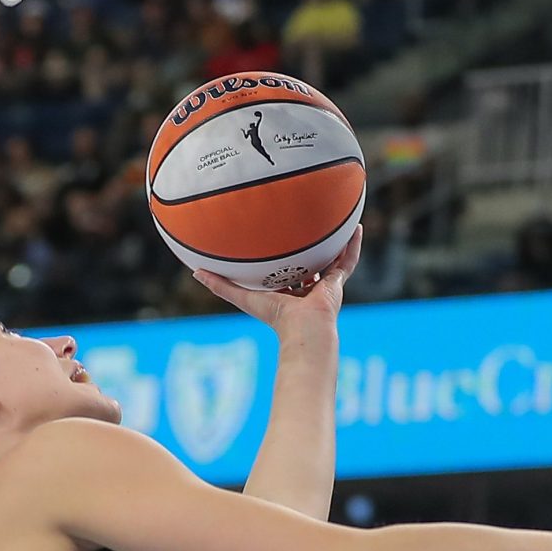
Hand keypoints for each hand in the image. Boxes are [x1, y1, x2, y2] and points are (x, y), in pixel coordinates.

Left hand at [194, 228, 363, 332]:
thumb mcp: (243, 296)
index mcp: (288, 293)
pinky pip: (348, 260)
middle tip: (303, 227)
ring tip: (335, 222)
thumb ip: (221, 286)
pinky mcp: (338, 282)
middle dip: (307, 250)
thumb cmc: (274, 317)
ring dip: (333, 244)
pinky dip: (353, 245)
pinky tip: (356, 227)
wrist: (302, 329)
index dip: (281, 260)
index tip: (276, 243)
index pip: (285, 273)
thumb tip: (195, 272)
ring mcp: (325, 285)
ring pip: (331, 260)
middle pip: (309, 264)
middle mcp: (308, 288)